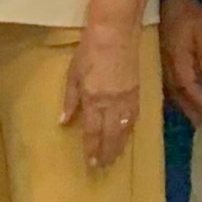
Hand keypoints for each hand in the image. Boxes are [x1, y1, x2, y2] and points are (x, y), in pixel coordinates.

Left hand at [61, 20, 142, 168]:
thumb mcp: (73, 75)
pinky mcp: (137, 92)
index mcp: (93, 100)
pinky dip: (130, 130)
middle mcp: (112, 103)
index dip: (92, 149)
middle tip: (103, 167)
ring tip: (114, 157)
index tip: (90, 163)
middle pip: (111, 135)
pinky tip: (127, 135)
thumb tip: (64, 122)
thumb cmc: (88, 52)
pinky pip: (134, 117)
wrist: (115, 34)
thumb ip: (70, 101)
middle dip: (107, 153)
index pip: (93, 131)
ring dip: (120, 145)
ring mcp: (126, 99)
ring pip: (125, 129)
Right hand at [161, 0, 201, 123]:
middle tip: (199, 124)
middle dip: (188, 108)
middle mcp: (164, 63)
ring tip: (190, 117)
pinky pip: (162, 83)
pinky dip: (171, 95)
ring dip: (179, 105)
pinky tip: (176, 100)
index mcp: (177, 56)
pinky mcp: (155, 59)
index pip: (186, 84)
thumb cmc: (187, 10)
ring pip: (167, 90)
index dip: (197, 98)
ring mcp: (158, 62)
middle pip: (175, 92)